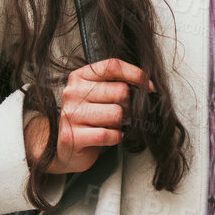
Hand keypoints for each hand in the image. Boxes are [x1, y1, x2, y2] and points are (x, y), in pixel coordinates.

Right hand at [24, 58, 154, 173]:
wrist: (67, 148)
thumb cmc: (88, 119)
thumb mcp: (98, 94)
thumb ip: (116, 84)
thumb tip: (147, 86)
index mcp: (79, 77)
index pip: (113, 66)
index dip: (136, 75)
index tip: (148, 86)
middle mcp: (72, 93)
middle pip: (120, 91)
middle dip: (128, 106)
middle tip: (122, 114)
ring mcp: (70, 114)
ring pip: (116, 114)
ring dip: (120, 123)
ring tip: (111, 125)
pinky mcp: (72, 136)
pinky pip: (108, 134)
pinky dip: (115, 137)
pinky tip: (108, 135)